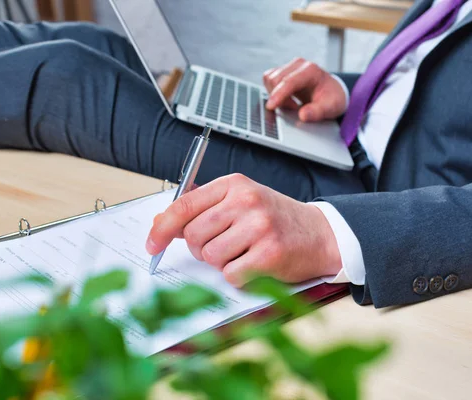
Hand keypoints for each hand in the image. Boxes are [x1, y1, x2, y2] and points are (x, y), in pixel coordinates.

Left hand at [146, 174, 342, 286]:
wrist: (320, 233)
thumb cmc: (276, 219)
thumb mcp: (241, 201)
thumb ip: (204, 208)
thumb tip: (161, 223)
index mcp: (235, 184)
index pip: (184, 205)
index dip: (162, 228)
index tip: (151, 244)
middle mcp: (246, 201)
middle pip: (195, 236)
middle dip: (202, 249)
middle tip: (223, 247)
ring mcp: (259, 227)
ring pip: (211, 257)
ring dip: (222, 263)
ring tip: (244, 253)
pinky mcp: (269, 254)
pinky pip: (232, 275)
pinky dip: (239, 276)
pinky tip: (255, 265)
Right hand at [263, 57, 346, 122]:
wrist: (332, 91)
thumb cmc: (332, 98)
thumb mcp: (331, 107)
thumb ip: (317, 112)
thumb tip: (303, 115)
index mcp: (311, 70)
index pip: (289, 81)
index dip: (278, 94)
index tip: (271, 106)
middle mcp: (299, 64)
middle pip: (275, 80)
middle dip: (279, 98)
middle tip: (294, 109)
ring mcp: (290, 66)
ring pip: (269, 79)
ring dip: (275, 95)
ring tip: (292, 104)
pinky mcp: (283, 71)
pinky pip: (268, 79)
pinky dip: (273, 92)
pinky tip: (286, 99)